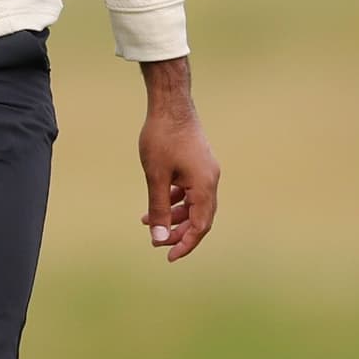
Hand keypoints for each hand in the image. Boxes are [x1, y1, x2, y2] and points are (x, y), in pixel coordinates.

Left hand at [138, 65, 219, 263]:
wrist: (170, 102)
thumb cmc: (162, 137)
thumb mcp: (155, 176)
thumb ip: (158, 208)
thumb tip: (158, 237)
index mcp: (204, 186)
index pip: (200, 226)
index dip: (185, 244)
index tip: (168, 256)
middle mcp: (210, 180)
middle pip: (199, 217)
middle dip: (178, 232)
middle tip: (157, 242)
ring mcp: (205, 170)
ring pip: (193, 203)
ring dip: (173, 214)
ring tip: (147, 220)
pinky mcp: (198, 162)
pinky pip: (190, 189)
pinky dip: (175, 198)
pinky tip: (157, 199)